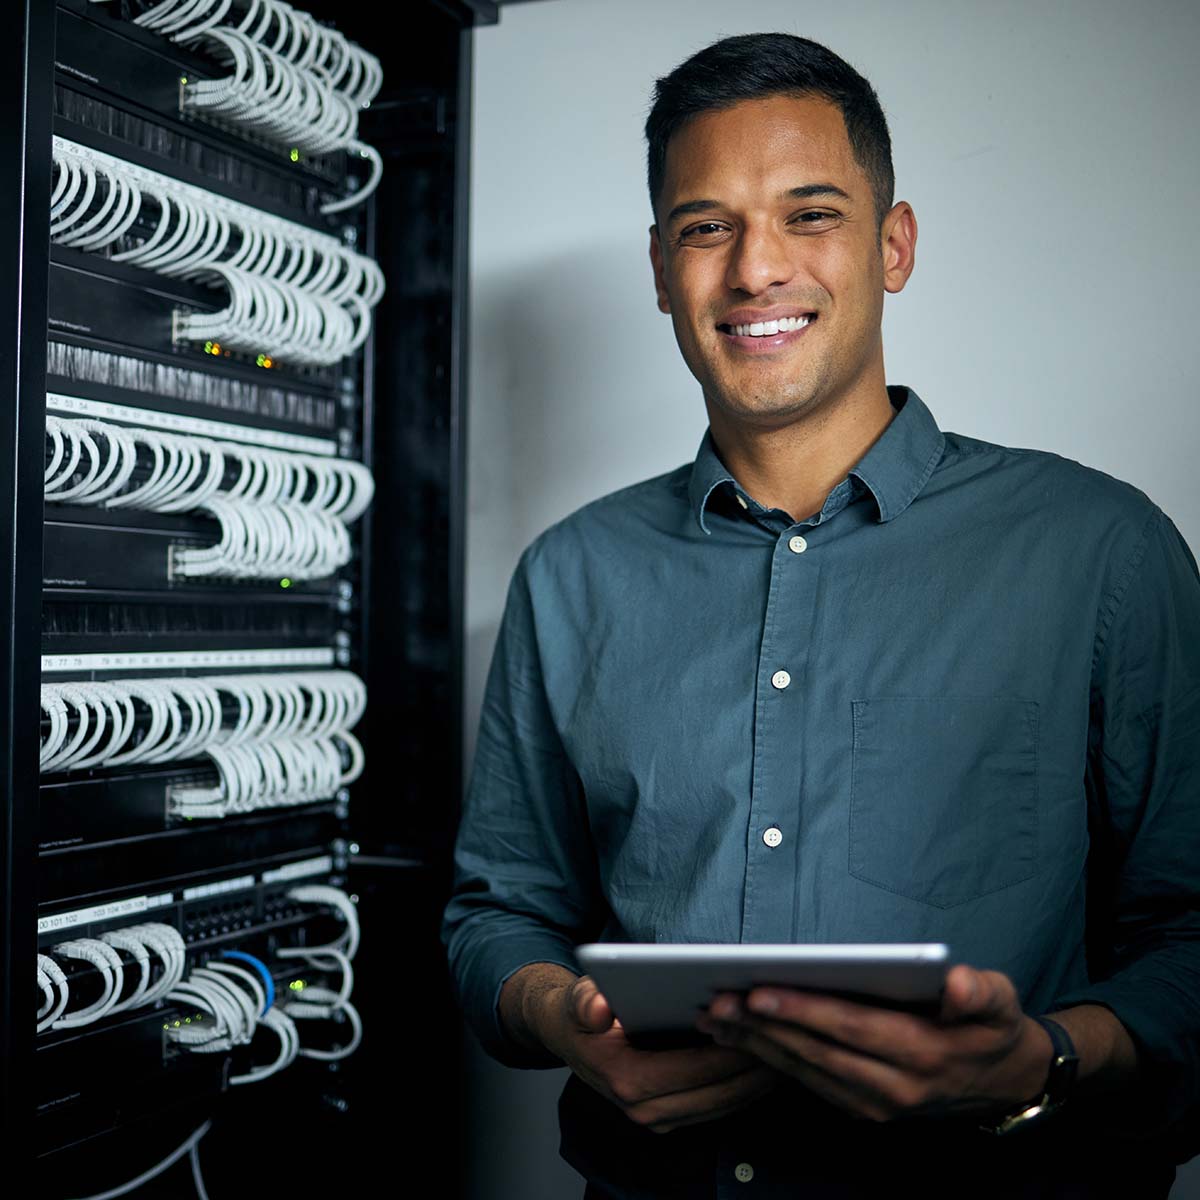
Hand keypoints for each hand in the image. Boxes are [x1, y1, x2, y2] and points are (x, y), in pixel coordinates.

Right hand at [509, 966, 777, 1133]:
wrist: (570, 1038)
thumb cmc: (583, 1014)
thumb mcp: (580, 999)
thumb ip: (587, 1002)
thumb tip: (597, 1008)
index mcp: (628, 1081)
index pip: (696, 1069)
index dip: (730, 1049)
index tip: (760, 1027)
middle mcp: (645, 1110)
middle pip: (718, 1091)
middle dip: (755, 1065)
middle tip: (788, 1036)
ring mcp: (660, 1119)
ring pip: (725, 1104)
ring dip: (756, 1080)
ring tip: (786, 1047)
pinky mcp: (672, 1118)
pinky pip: (719, 1107)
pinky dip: (744, 1087)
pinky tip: (765, 1062)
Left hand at [695, 964, 1050, 1123]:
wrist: (1004, 1080)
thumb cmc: (992, 1026)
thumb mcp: (1000, 1000)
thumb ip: (981, 992)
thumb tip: (960, 983)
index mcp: (923, 1053)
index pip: (850, 1028)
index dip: (802, 1011)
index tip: (758, 992)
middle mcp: (894, 1086)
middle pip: (816, 1052)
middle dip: (763, 1027)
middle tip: (717, 1001)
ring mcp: (876, 1103)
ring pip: (806, 1071)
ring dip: (757, 1046)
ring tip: (715, 1017)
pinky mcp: (863, 1107)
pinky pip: (809, 1082)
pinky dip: (772, 1059)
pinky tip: (742, 1036)